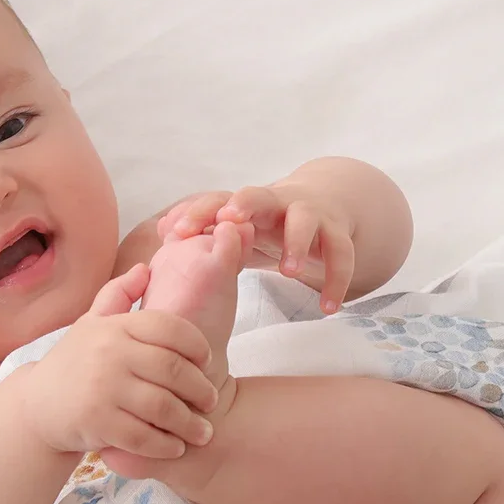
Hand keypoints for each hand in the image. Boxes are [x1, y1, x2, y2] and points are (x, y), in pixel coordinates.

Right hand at [14, 264, 218, 459]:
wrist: (36, 406)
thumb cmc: (73, 363)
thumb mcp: (91, 324)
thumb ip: (118, 295)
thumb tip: (145, 268)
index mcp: (115, 326)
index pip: (170, 328)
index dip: (197, 345)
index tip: (207, 362)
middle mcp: (109, 353)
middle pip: (173, 369)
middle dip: (201, 389)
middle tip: (211, 401)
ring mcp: (103, 388)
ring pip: (164, 407)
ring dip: (190, 424)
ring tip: (203, 432)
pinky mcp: (97, 422)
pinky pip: (144, 437)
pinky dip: (166, 445)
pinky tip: (176, 447)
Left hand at [159, 182, 356, 311]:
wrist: (324, 204)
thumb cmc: (269, 223)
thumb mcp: (239, 227)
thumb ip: (206, 231)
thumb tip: (161, 232)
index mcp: (248, 205)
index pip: (218, 201)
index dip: (198, 213)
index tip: (177, 232)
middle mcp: (277, 204)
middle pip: (260, 195)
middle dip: (245, 205)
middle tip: (231, 222)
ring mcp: (310, 216)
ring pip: (305, 222)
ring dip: (297, 245)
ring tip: (288, 273)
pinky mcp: (337, 233)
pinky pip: (341, 256)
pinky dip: (336, 282)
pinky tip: (328, 308)